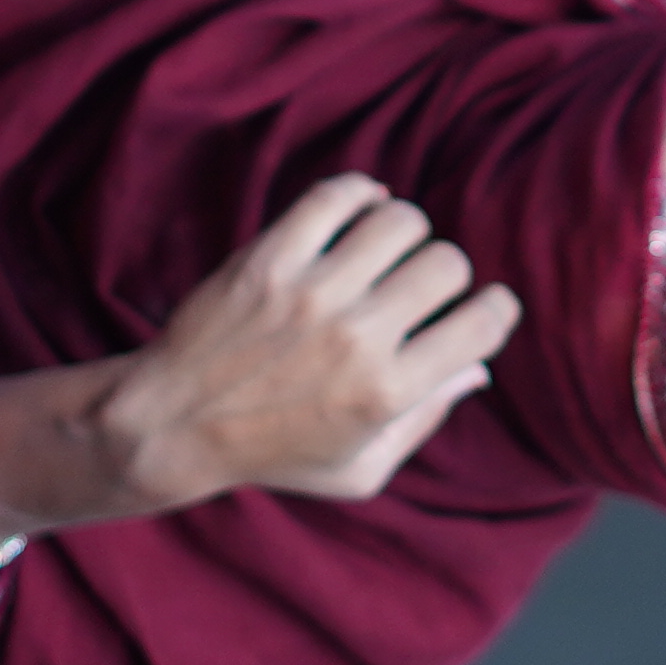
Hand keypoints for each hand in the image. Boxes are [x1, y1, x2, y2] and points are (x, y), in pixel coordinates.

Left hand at [103, 176, 524, 509]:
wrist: (172, 424)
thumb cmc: (270, 454)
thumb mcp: (358, 470)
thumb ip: (422, 423)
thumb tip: (477, 370)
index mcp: (386, 394)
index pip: (483, 324)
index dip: (494, 311)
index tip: (479, 310)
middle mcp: (356, 339)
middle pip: (446, 264)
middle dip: (446, 273)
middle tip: (419, 287)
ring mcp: (310, 294)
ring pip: (400, 221)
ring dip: (405, 232)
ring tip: (385, 250)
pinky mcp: (269, 259)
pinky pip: (335, 197)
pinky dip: (360, 193)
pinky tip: (359, 209)